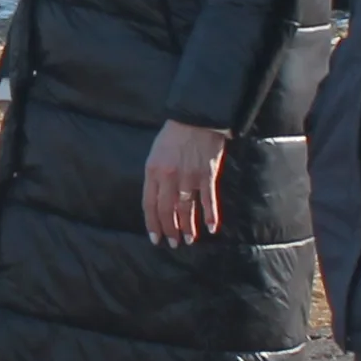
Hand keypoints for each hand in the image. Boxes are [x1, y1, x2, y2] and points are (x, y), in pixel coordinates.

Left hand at [142, 121, 226, 246]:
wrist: (196, 117)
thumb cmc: (174, 134)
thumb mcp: (155, 153)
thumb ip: (155, 176)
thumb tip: (158, 201)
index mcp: (153, 171)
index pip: (149, 204)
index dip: (153, 224)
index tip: (156, 239)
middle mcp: (169, 177)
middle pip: (167, 210)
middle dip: (170, 230)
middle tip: (174, 243)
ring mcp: (189, 176)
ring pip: (187, 209)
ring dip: (188, 227)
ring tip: (189, 239)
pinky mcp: (207, 174)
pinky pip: (208, 200)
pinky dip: (211, 216)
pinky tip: (211, 228)